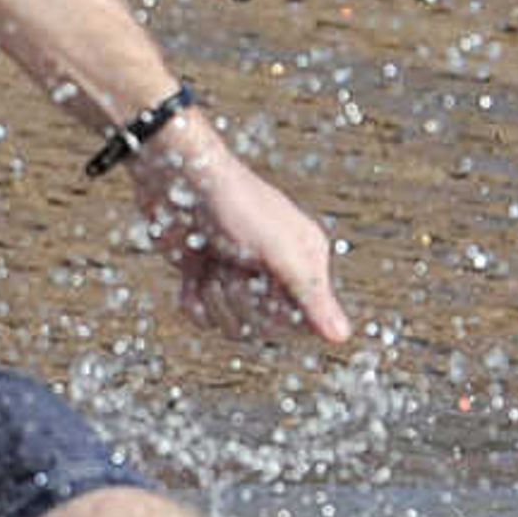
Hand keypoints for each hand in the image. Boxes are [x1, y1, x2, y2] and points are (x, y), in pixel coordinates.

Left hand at [133, 123, 351, 345]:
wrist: (176, 179)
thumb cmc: (235, 206)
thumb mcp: (280, 250)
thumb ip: (311, 295)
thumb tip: (341, 336)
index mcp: (306, 261)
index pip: (304, 322)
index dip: (280, 313)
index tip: (266, 285)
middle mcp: (277, 272)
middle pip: (264, 327)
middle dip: (242, 299)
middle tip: (235, 263)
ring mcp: (239, 277)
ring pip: (231, 326)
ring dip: (215, 296)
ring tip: (213, 260)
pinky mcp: (206, 279)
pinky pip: (203, 318)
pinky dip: (192, 298)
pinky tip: (194, 269)